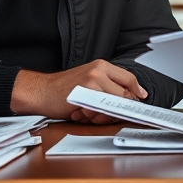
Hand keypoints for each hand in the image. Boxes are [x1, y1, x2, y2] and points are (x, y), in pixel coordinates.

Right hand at [9, 60, 147, 123]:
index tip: (141, 98)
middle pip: (124, 94)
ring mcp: (93, 81)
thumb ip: (108, 85)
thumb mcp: (88, 80)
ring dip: (104, 114)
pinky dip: (93, 116)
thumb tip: (128, 98)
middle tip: (104, 113)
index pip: (129, 78)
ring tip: (88, 112)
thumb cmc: (63, 89)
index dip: (137, 91)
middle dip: (119, 108)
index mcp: (102, 65)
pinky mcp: (86, 94)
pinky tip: (81, 113)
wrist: (41, 91)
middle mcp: (99, 70)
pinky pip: (100, 111)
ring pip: (113, 104)